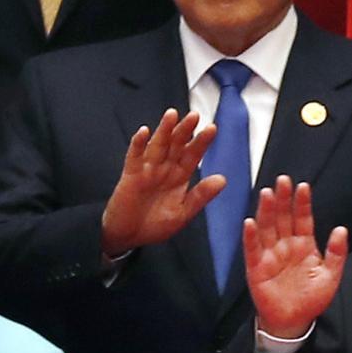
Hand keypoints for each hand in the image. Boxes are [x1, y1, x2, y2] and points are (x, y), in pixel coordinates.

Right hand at [99, 108, 221, 256]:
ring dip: (164, 130)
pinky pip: (134, 156)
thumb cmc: (155, 225)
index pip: (193, 155)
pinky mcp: (131, 175)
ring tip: (172, 115)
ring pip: (157, 145)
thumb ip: (200, 196)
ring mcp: (147, 170)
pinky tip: (144, 132)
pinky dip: (138, 144)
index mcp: (180, 177)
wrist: (129, 237)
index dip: (201, 142)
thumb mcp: (182, 213)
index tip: (212, 128)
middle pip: (176, 145)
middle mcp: (165, 169)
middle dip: (185, 130)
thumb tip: (223, 180)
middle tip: (194, 115)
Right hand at [240, 178, 348, 341]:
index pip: (302, 219)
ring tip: (267, 193)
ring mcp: (270, 255)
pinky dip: (251, 237)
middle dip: (282, 199)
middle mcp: (285, 245)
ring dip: (266, 211)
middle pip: (283, 218)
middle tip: (282, 180)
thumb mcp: (330, 276)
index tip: (303, 186)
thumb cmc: (311, 299)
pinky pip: (252, 249)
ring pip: (267, 228)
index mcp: (304, 245)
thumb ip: (336, 253)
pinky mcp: (256, 268)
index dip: (302, 203)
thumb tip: (342, 229)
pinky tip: (250, 222)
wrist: (293, 322)